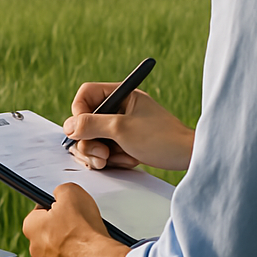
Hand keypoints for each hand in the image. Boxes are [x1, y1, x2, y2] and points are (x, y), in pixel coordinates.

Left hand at [22, 183, 127, 256]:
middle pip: (49, 229)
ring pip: (59, 247)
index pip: (40, 209)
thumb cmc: (83, 229)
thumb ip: (61, 190)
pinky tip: (89, 250)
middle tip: (79, 220)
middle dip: (63, 224)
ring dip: (70, 242)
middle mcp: (34, 248)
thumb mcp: (71, 192)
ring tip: (86, 236)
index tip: (67, 206)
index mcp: (30, 226)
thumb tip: (60, 194)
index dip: (56, 205)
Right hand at [65, 85, 193, 171]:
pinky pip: (106, 151)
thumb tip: (68, 126)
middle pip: (85, 121)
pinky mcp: (125, 143)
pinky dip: (113, 159)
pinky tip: (128, 161)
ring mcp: (121, 127)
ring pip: (93, 139)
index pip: (86, 95)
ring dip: (101, 154)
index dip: (78, 113)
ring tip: (117, 160)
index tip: (81, 130)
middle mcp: (119, 109)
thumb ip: (91, 124)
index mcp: (121, 95)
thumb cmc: (162, 138)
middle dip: (90, 142)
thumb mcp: (121, 129)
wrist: (189, 158)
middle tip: (102, 154)